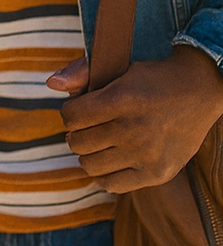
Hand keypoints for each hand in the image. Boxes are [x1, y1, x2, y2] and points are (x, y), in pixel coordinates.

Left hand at [54, 47, 222, 191]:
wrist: (200, 90)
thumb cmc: (152, 78)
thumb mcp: (118, 67)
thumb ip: (82, 73)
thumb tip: (51, 83)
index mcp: (122, 100)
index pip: (71, 116)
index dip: (69, 112)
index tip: (79, 109)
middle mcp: (134, 130)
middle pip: (77, 142)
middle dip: (77, 132)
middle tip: (90, 126)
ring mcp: (147, 154)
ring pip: (89, 164)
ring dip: (88, 153)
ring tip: (99, 143)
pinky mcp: (158, 173)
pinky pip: (112, 184)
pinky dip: (103, 175)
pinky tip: (109, 160)